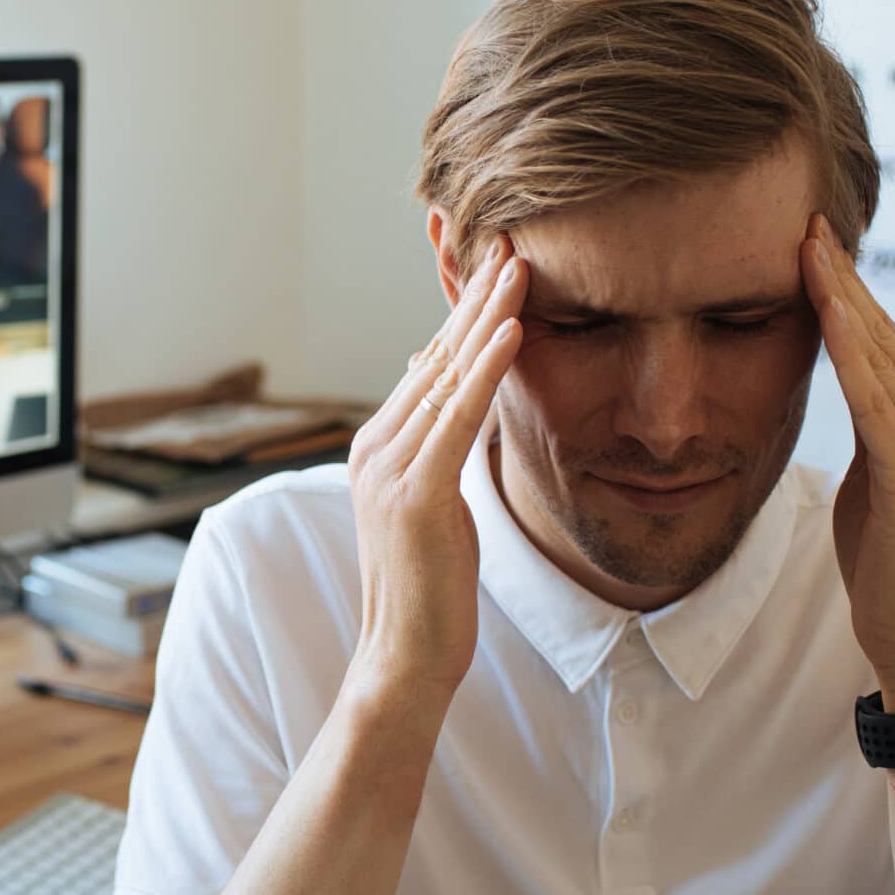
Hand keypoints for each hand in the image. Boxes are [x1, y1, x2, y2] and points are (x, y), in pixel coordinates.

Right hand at [346, 236, 526, 706]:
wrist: (404, 658)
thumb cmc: (430, 590)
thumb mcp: (433, 504)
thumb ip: (433, 446)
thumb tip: (438, 388)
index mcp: (378, 446)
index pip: (429, 364)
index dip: (464, 312)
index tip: (497, 261)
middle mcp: (376, 447)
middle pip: (436, 355)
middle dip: (475, 296)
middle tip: (509, 236)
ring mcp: (390, 468)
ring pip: (448, 375)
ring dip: (486, 315)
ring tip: (519, 262)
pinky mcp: (417, 492)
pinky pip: (459, 417)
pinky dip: (486, 368)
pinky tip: (512, 328)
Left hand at [801, 214, 894, 709]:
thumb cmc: (885, 565)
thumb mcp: (873, 481)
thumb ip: (869, 431)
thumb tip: (845, 386)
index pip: (884, 343)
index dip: (848, 291)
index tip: (812, 243)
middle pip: (885, 336)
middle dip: (845, 279)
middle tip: (808, 222)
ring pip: (882, 358)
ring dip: (844, 300)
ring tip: (810, 249)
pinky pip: (876, 403)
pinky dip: (853, 355)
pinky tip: (830, 316)